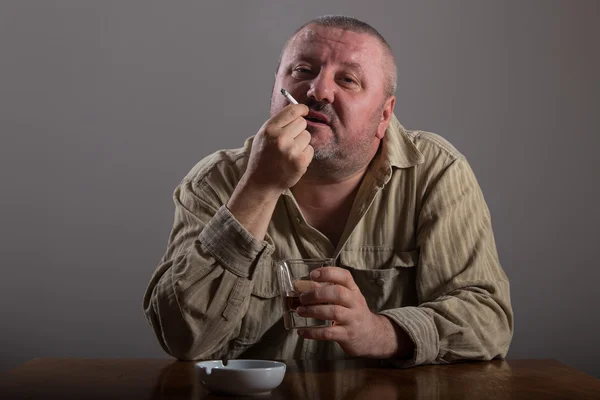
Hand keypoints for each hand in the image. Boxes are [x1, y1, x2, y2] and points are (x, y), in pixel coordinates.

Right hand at [243, 104, 312, 192]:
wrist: (261, 183)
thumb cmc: (262, 158)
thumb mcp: (263, 136)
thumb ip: (278, 123)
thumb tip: (296, 110)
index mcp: (269, 129)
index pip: (292, 111)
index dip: (301, 109)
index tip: (304, 110)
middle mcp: (280, 138)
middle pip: (302, 122)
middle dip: (299, 128)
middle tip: (290, 139)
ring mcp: (291, 150)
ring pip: (307, 135)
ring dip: (301, 142)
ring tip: (290, 151)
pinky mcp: (300, 161)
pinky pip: (310, 149)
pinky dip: (304, 154)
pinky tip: (293, 160)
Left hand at [296, 267, 413, 358]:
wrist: (372, 335)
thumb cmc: (353, 313)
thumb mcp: (347, 299)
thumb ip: (329, 291)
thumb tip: (304, 287)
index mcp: (353, 290)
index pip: (344, 276)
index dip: (328, 273)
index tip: (313, 275)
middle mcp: (355, 303)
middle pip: (338, 293)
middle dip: (317, 294)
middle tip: (302, 298)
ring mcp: (352, 319)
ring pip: (334, 312)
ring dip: (313, 311)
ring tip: (300, 311)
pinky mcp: (347, 335)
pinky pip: (329, 333)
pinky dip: (313, 332)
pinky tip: (302, 331)